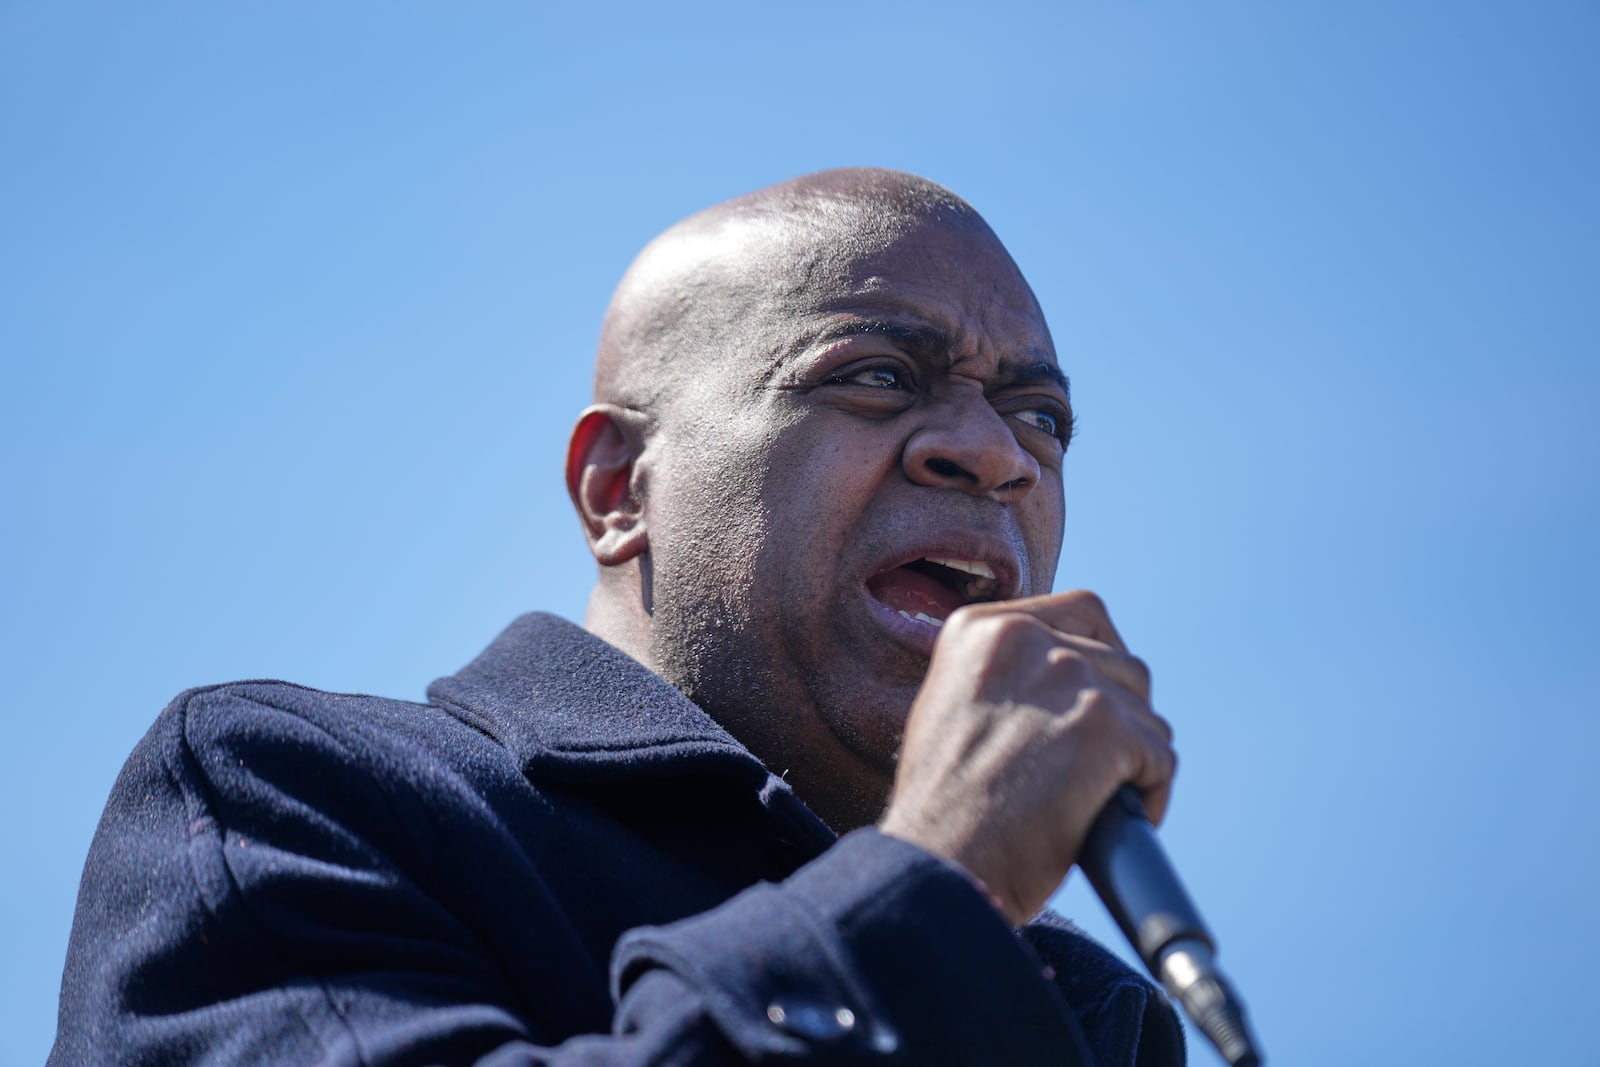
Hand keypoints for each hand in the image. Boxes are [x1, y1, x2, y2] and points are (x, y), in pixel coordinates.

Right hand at [878, 590, 1175, 925]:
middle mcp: (1025, 638)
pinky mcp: (1105, 726)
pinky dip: (1149, 795)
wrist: (940, 869)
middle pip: (1122, 663)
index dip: (1101, 658)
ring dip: (1133, 757)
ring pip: (1146, 711)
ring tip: (1093, 800)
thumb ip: (1005, 678)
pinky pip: (1161, 757)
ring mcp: (1068, 677)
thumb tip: (1070, 679)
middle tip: (1088, 770)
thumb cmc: (942, 813)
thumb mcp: (952, 711)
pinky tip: (1107, 823)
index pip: (1081, 611)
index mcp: (980, 629)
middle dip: (1119, 718)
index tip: (1094, 703)